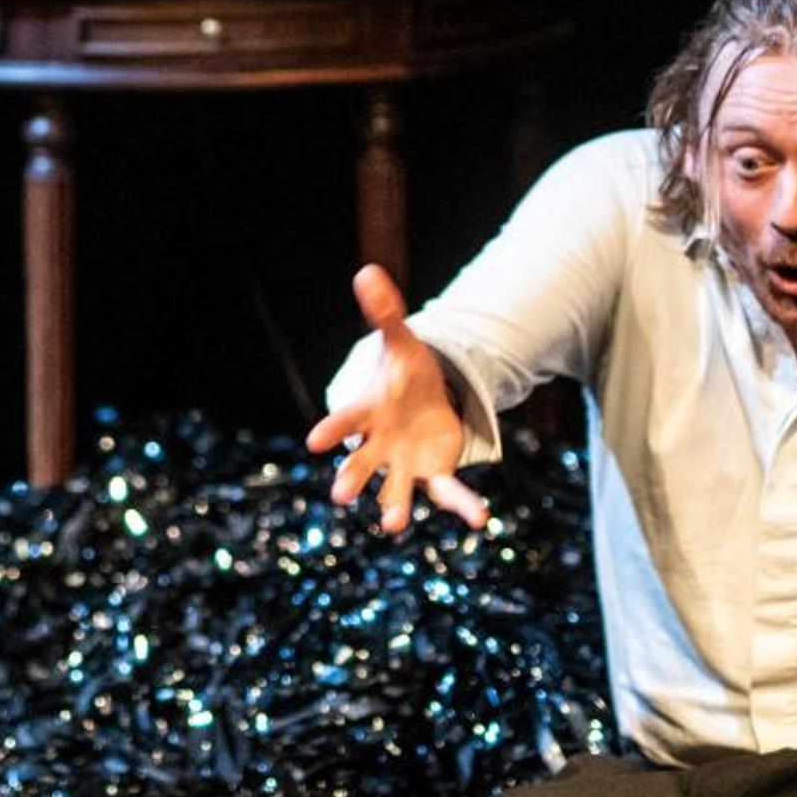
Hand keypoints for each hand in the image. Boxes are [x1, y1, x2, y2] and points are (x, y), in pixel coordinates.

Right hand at [303, 264, 491, 533]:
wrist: (423, 404)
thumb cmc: (404, 375)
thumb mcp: (401, 342)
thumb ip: (385, 314)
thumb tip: (367, 272)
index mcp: (368, 413)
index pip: (345, 420)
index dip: (332, 429)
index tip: (315, 441)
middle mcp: (380, 445)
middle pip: (362, 462)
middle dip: (352, 477)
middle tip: (341, 495)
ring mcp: (405, 464)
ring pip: (397, 488)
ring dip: (395, 505)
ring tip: (392, 524)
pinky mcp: (434, 474)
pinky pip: (447, 493)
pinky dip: (464, 505)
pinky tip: (481, 518)